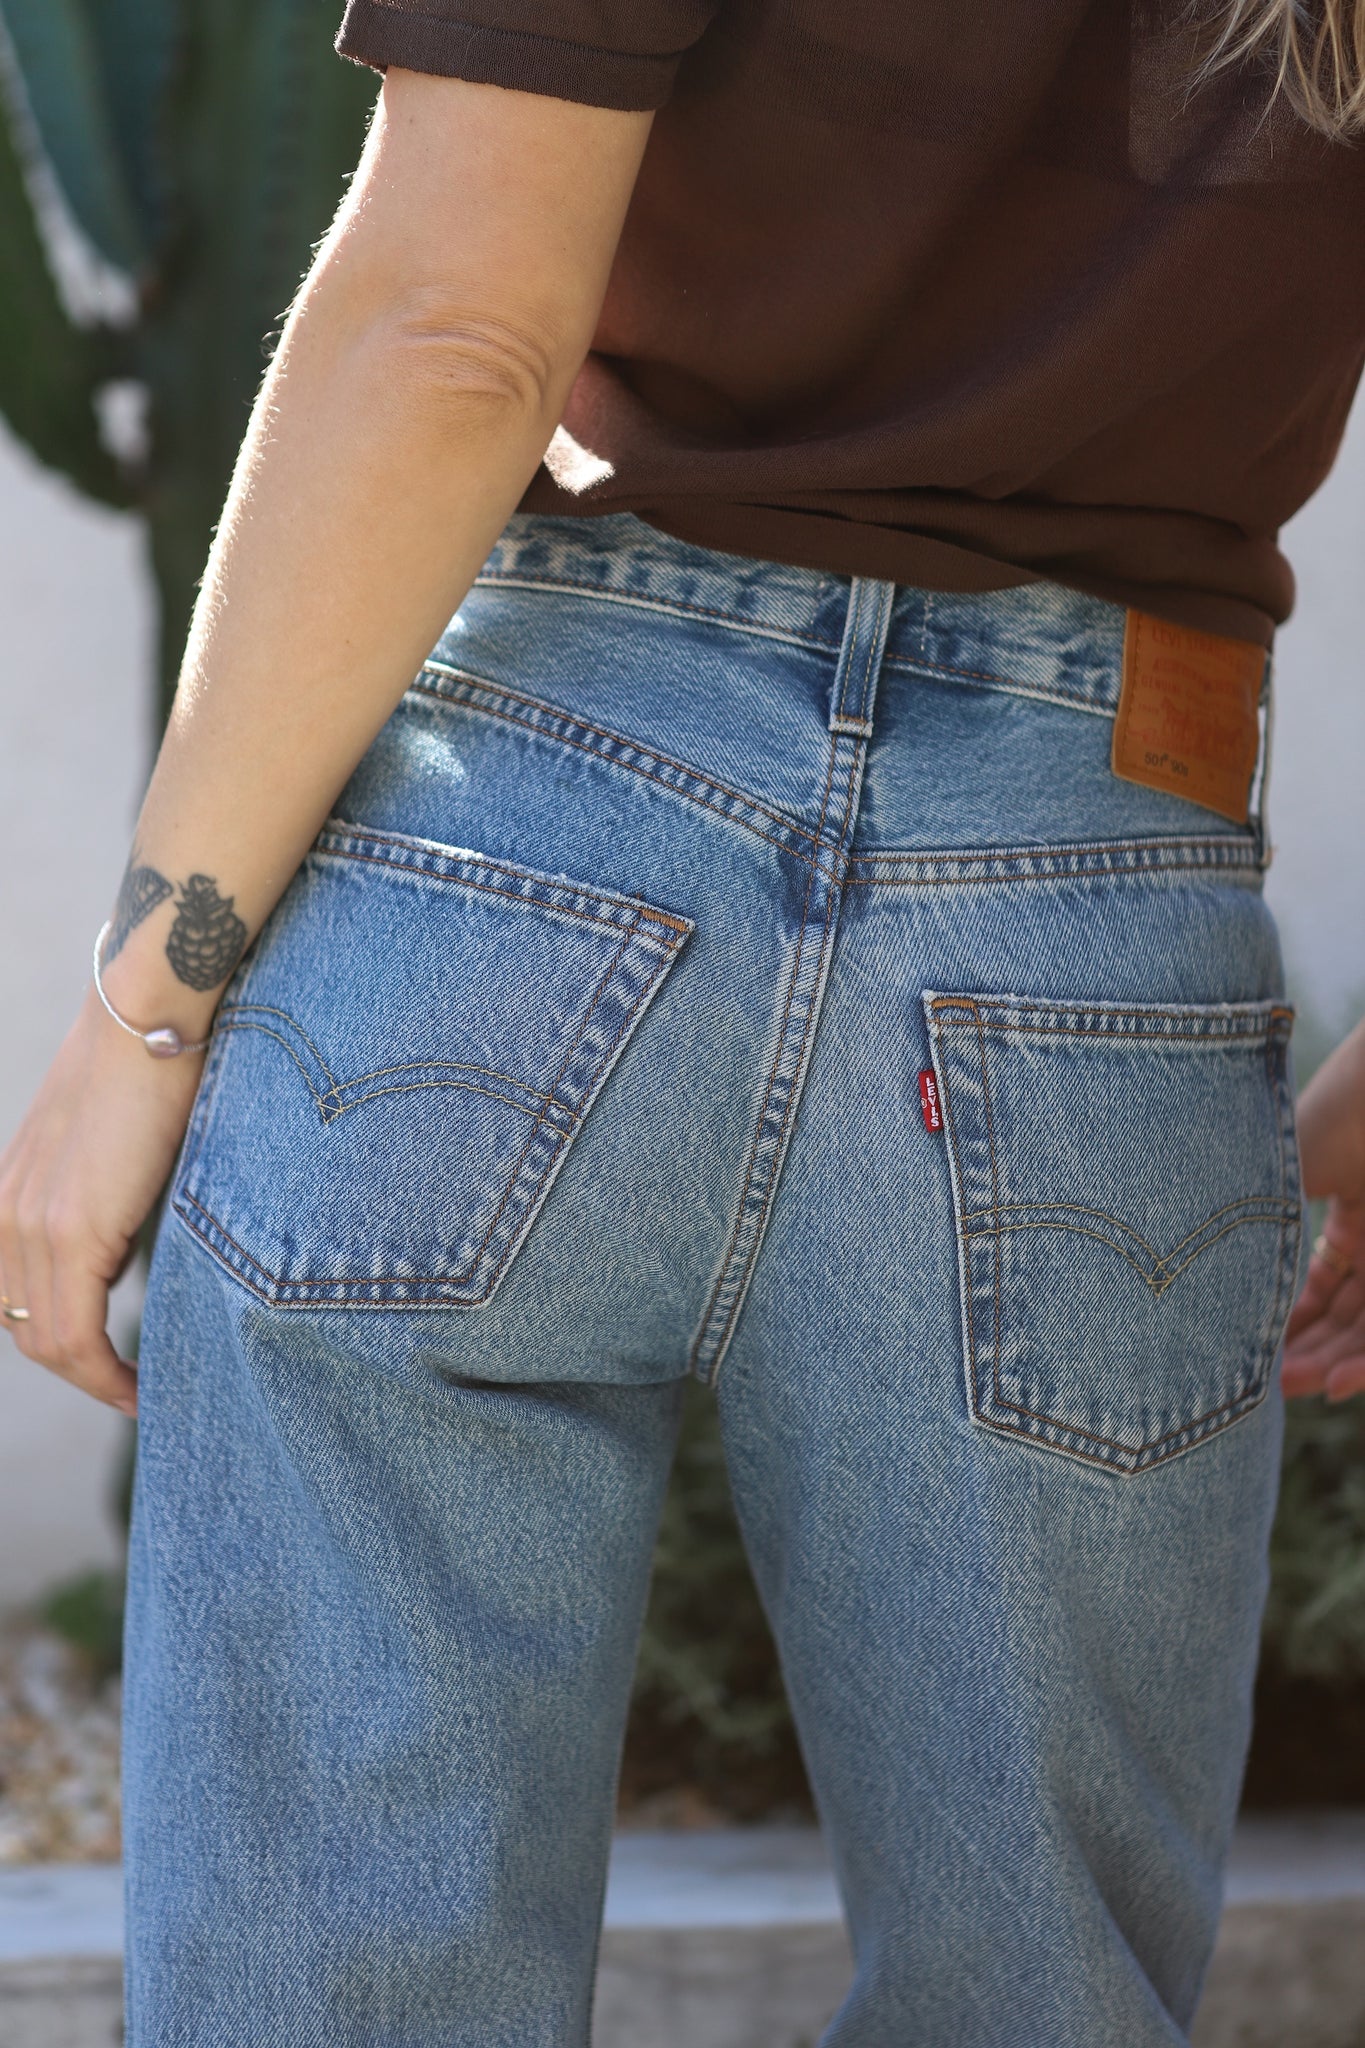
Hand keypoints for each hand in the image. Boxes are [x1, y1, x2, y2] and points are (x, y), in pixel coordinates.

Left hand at [0, 986, 203, 1414]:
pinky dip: (104, 1378)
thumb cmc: (153, 1071)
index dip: (64, 1349)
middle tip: (135, 1390)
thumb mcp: (109, 1148)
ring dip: (96, 1382)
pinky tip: (137, 1389)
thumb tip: (136, 1247)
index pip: (16, 1303)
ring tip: (142, 1394)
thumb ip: (104, 1202)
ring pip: (48, 1344)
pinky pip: (74, 1337)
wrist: (150, 1017)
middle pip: (28, 1331)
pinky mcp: (69, 1232)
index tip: (113, 1371)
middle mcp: (3, 1216)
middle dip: (80, 1372)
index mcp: (7, 1199)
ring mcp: (30, 1226)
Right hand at [1282, 1017, 1364, 1402]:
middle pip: (1343, 1311)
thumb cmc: (1332, 1113)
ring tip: (1296, 1387)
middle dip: (1308, 1352)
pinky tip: (1339, 1381)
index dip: (1284, 1320)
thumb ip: (1247, 1222)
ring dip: (1336, 1362)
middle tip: (1268, 1384)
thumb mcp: (1274, 1174)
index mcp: (1338, 1203)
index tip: (1251, 1353)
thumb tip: (1185, 1271)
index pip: (1316, 1280)